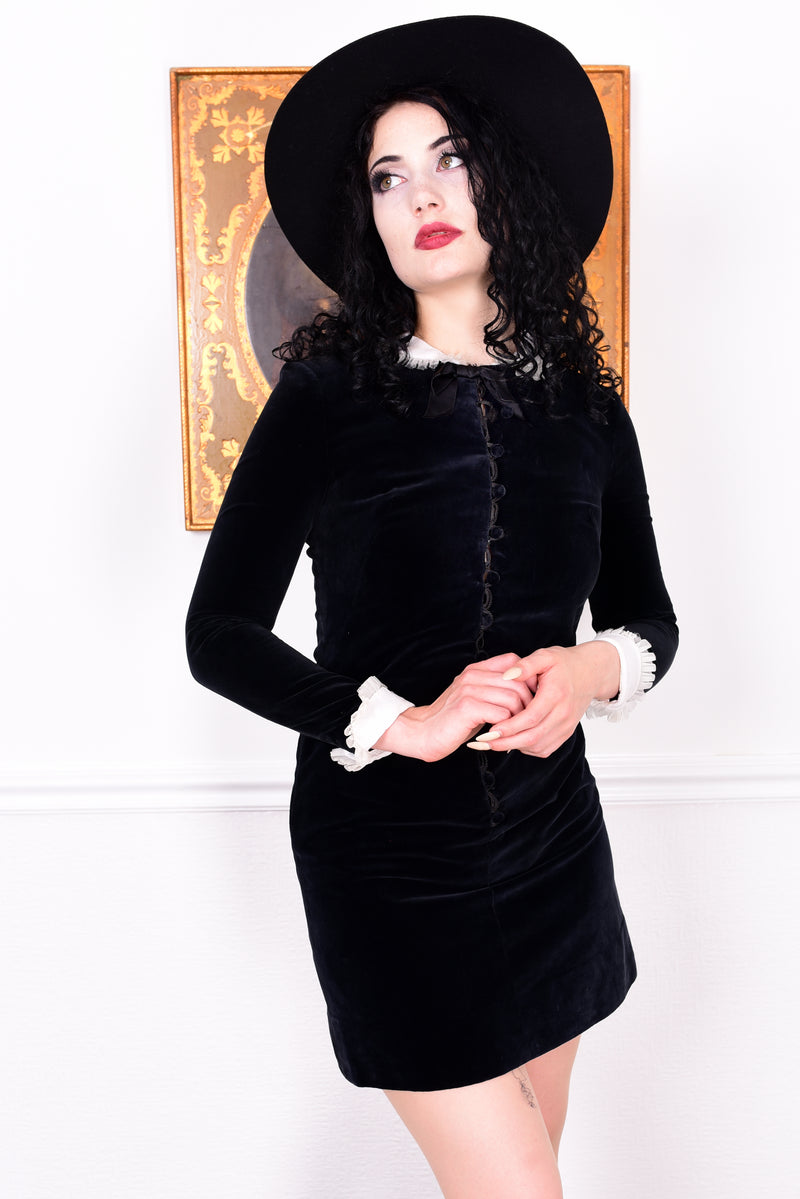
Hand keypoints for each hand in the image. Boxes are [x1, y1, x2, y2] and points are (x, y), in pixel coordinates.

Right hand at [373, 653, 533, 762]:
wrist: (422, 733)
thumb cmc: (453, 720)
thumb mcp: (474, 697)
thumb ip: (493, 689)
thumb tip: (527, 691)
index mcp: (475, 669)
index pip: (513, 660)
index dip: (527, 679)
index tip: (529, 698)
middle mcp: (472, 675)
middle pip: (518, 681)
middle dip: (528, 702)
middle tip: (526, 719)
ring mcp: (469, 689)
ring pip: (513, 698)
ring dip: (518, 717)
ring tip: (513, 729)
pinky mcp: (467, 707)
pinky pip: (502, 714)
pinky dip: (506, 727)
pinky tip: (500, 734)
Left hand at [466, 642, 619, 758]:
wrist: (591, 673)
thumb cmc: (565, 664)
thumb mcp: (545, 656)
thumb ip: (526, 665)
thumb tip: (506, 676)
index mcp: (556, 695)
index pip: (530, 717)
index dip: (509, 726)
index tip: (489, 730)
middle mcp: (563, 714)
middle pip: (533, 737)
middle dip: (506, 742)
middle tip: (484, 742)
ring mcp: (566, 726)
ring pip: (538, 746)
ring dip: (515, 747)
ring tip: (494, 742)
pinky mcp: (566, 733)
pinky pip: (545, 749)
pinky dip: (527, 748)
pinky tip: (513, 741)